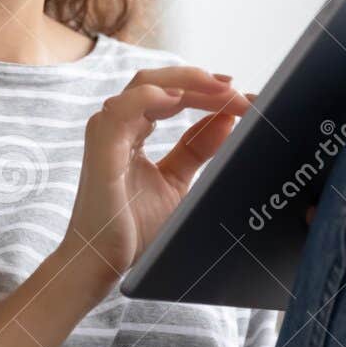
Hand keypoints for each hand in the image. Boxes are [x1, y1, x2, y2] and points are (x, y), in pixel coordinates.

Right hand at [54, 66, 251, 298]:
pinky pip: (124, 108)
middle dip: (204, 82)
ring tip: (222, 92)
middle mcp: (118, 124)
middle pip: (162, 82)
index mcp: (133, 129)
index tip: (243, 96)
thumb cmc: (131, 228)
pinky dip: (152, 96)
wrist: (103, 264)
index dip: (207, 91)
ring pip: (146, 84)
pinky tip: (180, 98)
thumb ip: (196, 149)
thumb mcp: (176, 182)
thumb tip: (227, 120)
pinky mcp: (102, 147)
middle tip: (238, 91)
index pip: (172, 94)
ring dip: (188, 83)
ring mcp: (108, 132)